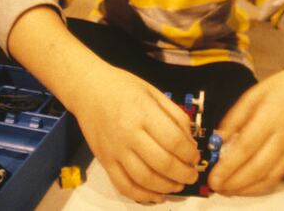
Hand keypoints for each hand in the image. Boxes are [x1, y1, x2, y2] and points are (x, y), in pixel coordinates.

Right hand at [73, 66, 199, 202]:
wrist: (88, 89)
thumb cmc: (123, 87)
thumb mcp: (154, 92)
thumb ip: (175, 115)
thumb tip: (190, 142)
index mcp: (143, 112)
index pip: (174, 141)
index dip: (190, 154)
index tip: (195, 156)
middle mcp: (128, 133)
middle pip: (162, 163)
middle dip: (183, 174)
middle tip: (192, 174)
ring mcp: (115, 150)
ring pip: (145, 179)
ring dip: (166, 187)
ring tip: (178, 185)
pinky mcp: (104, 161)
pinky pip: (124, 185)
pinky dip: (142, 195)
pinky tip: (156, 195)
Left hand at [208, 65, 283, 194]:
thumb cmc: (282, 86)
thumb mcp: (253, 94)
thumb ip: (234, 117)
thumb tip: (219, 139)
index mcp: (269, 117)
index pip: (246, 147)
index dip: (229, 166)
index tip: (213, 176)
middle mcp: (283, 137)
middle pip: (257, 167)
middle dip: (234, 182)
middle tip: (216, 186)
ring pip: (269, 177)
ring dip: (247, 188)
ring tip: (228, 190)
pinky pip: (279, 177)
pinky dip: (261, 187)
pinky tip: (247, 187)